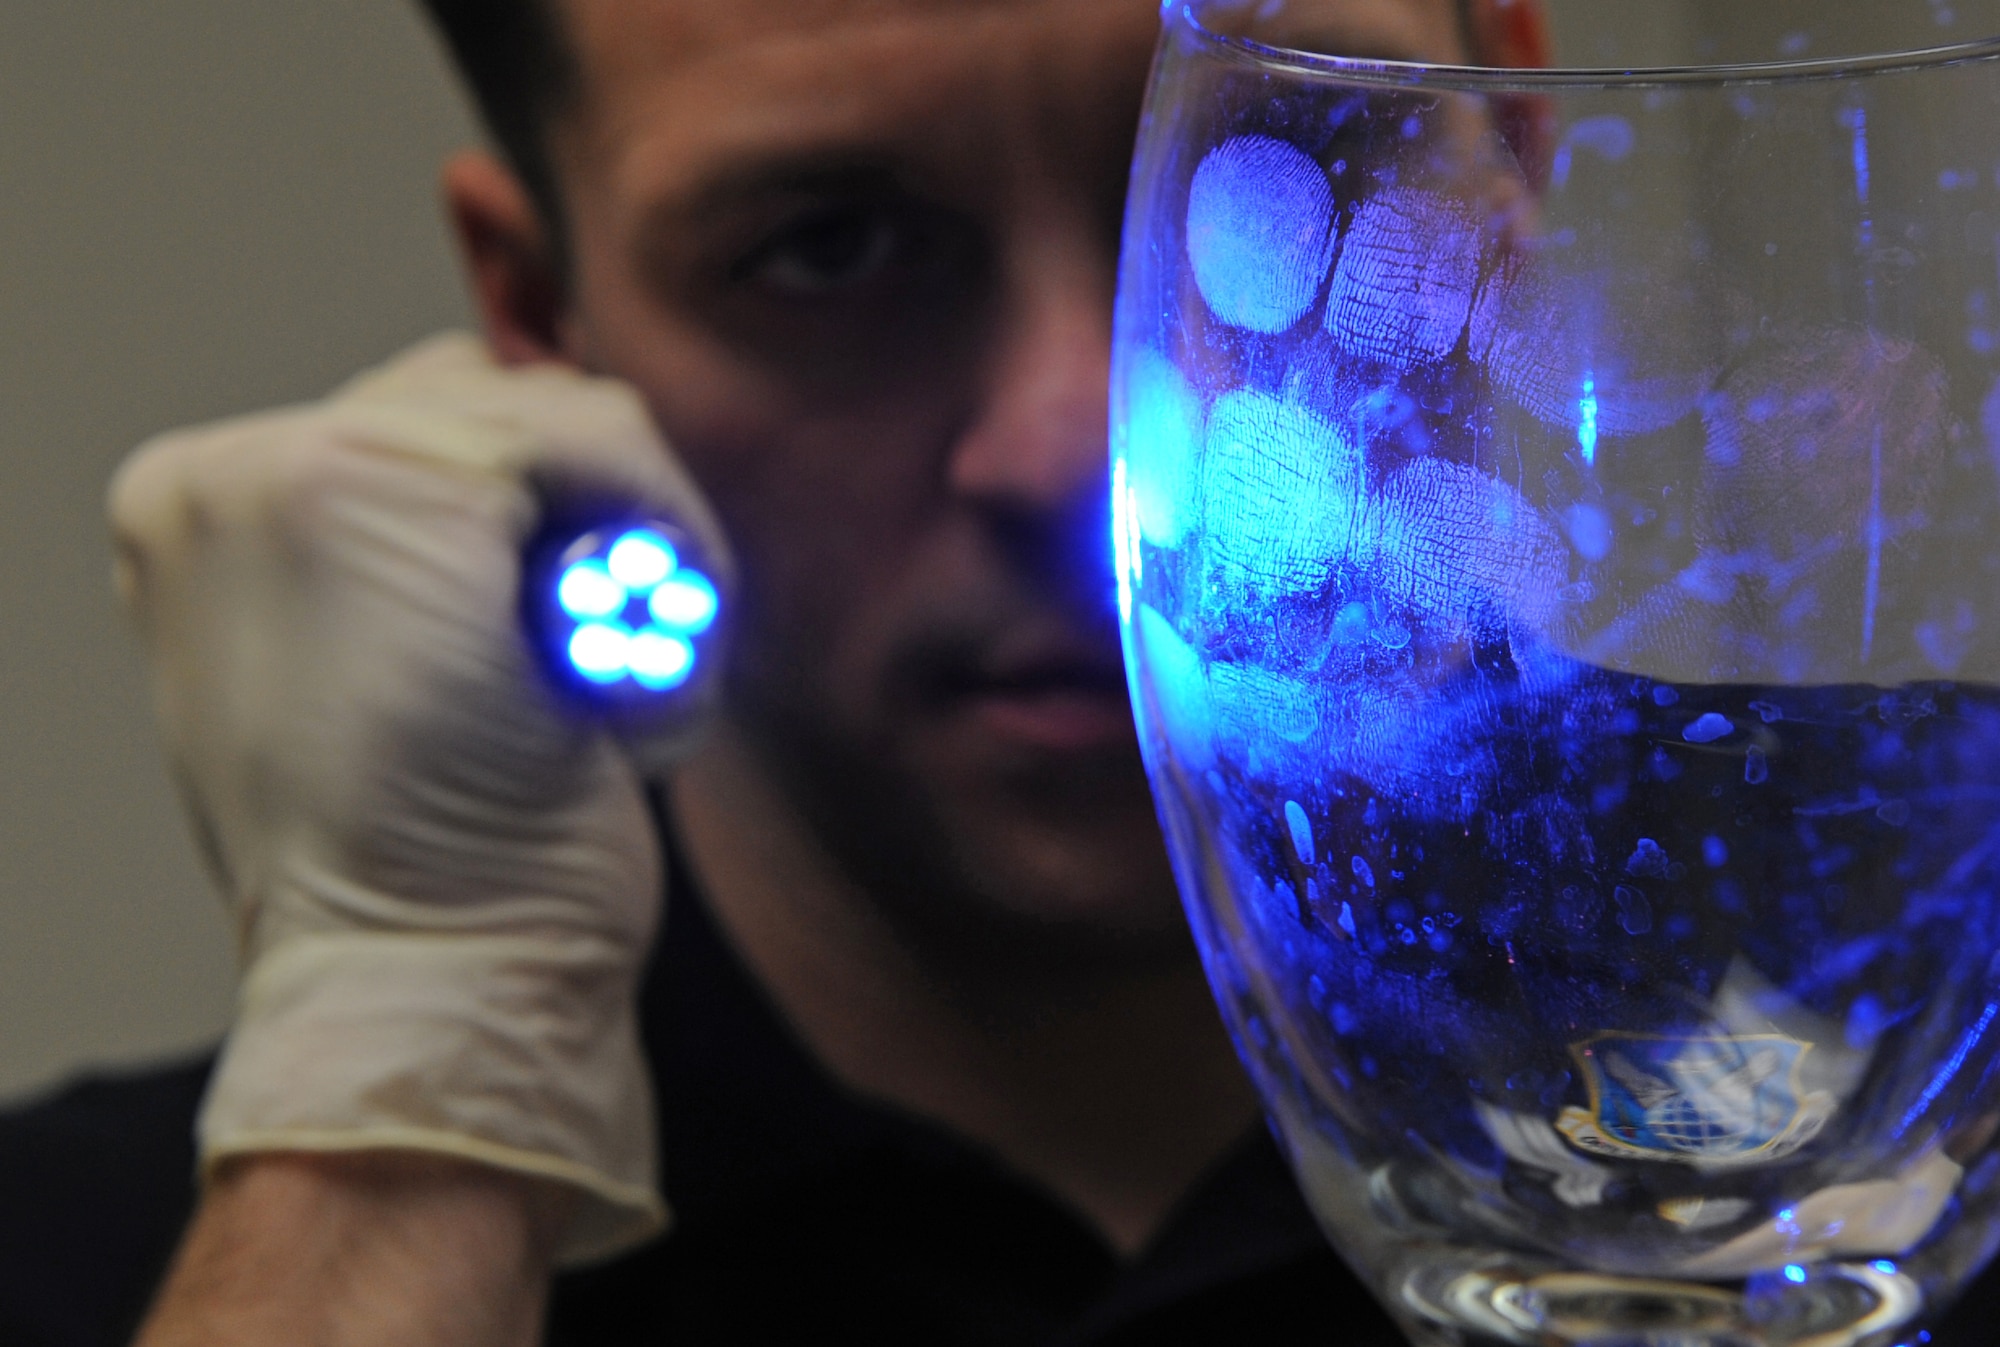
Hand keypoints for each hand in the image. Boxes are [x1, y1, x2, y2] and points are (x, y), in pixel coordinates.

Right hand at [110, 333, 728, 1261]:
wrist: (425, 986)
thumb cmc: (437, 874)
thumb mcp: (399, 693)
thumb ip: (425, 568)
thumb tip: (557, 499)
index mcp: (207, 522)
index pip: (428, 426)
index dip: (550, 530)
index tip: (582, 665)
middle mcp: (224, 476)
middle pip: (502, 407)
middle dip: (597, 536)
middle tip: (614, 690)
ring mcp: (289, 467)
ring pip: (571, 421)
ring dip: (643, 562)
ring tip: (620, 709)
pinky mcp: (387, 483)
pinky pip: (610, 443)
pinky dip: (676, 554)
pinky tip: (644, 696)